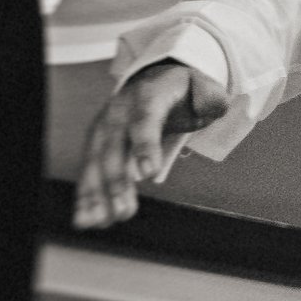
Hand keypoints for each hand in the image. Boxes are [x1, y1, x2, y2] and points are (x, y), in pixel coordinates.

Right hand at [73, 62, 226, 227]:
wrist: (154, 78)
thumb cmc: (181, 90)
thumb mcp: (202, 87)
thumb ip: (210, 97)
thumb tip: (214, 107)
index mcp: (146, 96)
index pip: (144, 120)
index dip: (145, 146)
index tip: (148, 172)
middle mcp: (118, 112)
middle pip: (114, 147)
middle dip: (117, 181)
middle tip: (123, 210)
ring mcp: (104, 129)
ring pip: (95, 162)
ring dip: (94, 194)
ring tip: (95, 221)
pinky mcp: (97, 145)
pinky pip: (90, 171)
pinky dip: (87, 195)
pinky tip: (87, 219)